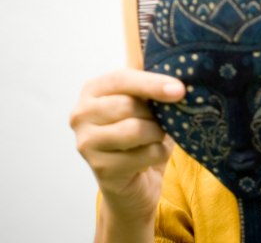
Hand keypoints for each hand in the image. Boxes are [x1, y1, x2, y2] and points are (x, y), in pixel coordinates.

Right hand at [69, 69, 184, 222]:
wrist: (134, 180)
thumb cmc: (142, 132)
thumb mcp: (145, 103)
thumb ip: (152, 85)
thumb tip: (175, 80)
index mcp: (92, 90)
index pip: (121, 79)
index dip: (152, 83)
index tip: (180, 90)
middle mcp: (81, 114)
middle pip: (128, 105)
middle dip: (154, 114)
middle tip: (160, 122)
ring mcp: (86, 143)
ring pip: (135, 129)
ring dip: (157, 133)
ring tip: (156, 137)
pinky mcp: (100, 168)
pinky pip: (144, 154)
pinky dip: (159, 153)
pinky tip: (151, 156)